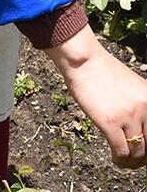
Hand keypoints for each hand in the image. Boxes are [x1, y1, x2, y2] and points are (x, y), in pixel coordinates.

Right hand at [46, 26, 146, 167]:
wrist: (84, 62)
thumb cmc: (103, 71)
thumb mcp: (134, 86)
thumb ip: (141, 104)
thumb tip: (141, 125)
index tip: (145, 152)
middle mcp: (145, 109)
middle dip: (144, 157)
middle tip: (135, 161)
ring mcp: (128, 116)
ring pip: (138, 152)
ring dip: (132, 162)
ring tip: (124, 163)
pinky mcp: (110, 122)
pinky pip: (121, 151)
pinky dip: (120, 160)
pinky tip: (115, 160)